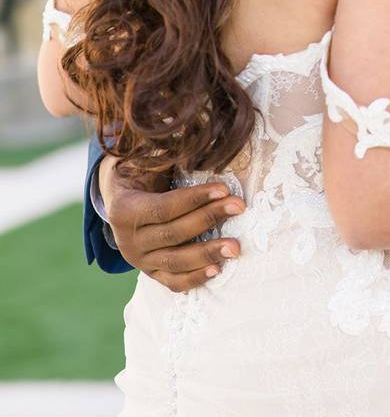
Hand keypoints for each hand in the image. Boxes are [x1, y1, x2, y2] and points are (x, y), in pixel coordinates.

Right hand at [99, 155, 245, 291]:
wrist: (124, 202)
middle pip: (173, 233)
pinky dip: (195, 279)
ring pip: (175, 261)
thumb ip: (164, 154)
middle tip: (239, 206)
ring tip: (236, 247)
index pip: (164, 207)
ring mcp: (139, 261)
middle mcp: (127, 240)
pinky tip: (218, 270)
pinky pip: (173, 282)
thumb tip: (193, 134)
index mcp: (124, 210)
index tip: (224, 188)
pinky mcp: (152, 273)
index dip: (195, 199)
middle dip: (209, 218)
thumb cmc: (143, 176)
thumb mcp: (146, 161)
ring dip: (207, 254)